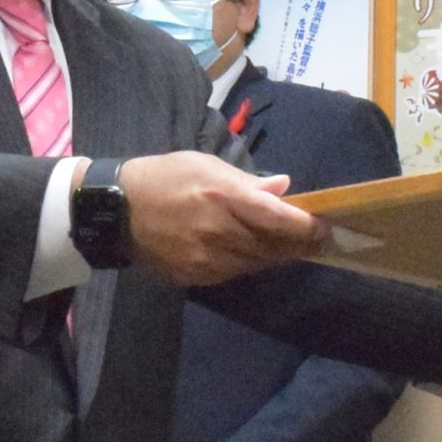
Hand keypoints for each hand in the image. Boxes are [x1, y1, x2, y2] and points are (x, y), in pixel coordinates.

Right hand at [119, 152, 325, 287]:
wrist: (115, 211)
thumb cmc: (164, 177)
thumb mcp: (205, 164)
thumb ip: (247, 181)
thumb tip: (283, 188)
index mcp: (222, 197)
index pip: (277, 218)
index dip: (305, 226)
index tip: (326, 228)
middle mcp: (218, 231)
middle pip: (272, 246)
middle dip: (298, 244)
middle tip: (320, 240)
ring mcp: (205, 258)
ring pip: (257, 263)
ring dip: (277, 255)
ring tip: (293, 246)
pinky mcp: (194, 276)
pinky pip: (234, 273)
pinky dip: (251, 263)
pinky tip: (257, 253)